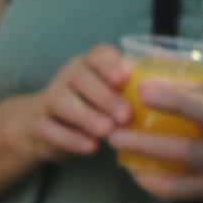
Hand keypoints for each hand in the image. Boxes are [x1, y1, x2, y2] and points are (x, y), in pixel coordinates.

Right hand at [29, 43, 135, 161]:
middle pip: (80, 78)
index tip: (125, 77)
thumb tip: (164, 57)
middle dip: (104, 96)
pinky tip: (90, 147)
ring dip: (86, 116)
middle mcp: (67, 76)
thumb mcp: (115, 91)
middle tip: (126, 115)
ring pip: (61, 101)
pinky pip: (49, 128)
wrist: (48, 127)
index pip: (97, 55)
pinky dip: (70, 138)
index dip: (110, 64)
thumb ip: (137, 79)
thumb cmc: (95, 106)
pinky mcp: (38, 124)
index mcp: (90, 64)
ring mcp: (50, 99)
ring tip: (108, 131)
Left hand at [110, 76, 202, 202]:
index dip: (176, 100)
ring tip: (115, 143)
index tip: (143, 87)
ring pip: (180, 172)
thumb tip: (154, 73)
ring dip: (144, 158)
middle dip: (147, 139)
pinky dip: (154, 183)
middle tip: (113, 126)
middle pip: (188, 148)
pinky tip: (135, 170)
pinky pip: (180, 192)